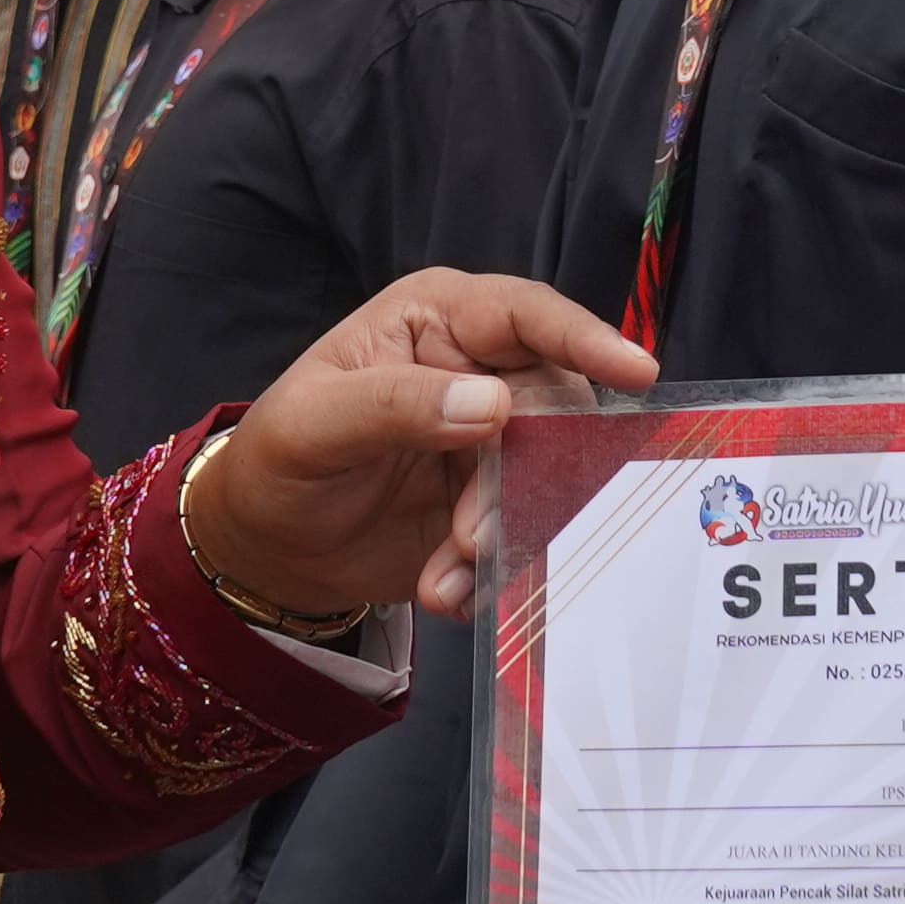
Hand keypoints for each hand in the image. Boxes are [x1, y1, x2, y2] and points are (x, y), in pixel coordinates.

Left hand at [188, 270, 653, 625]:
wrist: (268, 545)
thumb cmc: (279, 457)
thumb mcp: (315, 423)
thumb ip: (396, 405)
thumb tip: (494, 403)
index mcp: (437, 321)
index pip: (525, 314)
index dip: (585, 338)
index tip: (636, 372)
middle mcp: (480, 372)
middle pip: (555, 407)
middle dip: (527, 475)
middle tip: (473, 532)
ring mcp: (495, 441)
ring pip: (549, 477)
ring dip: (507, 531)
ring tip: (447, 567)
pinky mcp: (498, 503)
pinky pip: (529, 532)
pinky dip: (493, 569)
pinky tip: (444, 588)